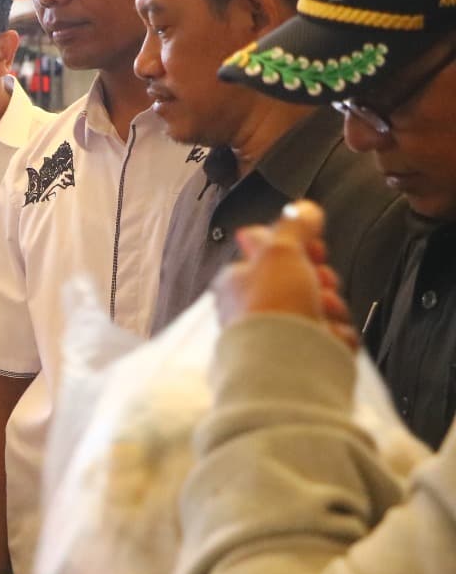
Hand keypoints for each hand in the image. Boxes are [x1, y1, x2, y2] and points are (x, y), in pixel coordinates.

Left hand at [214, 201, 358, 350]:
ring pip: (324, 308)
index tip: (313, 252)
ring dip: (331, 308)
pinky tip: (325, 339)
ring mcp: (280, 333)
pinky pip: (332, 336)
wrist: (286, 367)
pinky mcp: (303, 356)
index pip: (276, 253)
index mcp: (239, 280)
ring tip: (320, 317)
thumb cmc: (274, 306)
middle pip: (306, 280)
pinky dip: (335, 336)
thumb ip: (294, 225)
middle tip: (318, 287)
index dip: (302, 249)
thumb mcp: (280, 251)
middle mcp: (254, 306)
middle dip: (323, 281)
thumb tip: (303, 206)